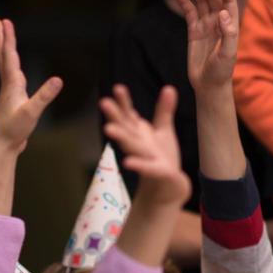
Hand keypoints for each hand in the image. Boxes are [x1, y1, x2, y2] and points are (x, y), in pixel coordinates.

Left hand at [0, 19, 62, 152]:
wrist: (2, 145)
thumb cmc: (14, 130)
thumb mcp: (32, 113)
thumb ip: (44, 96)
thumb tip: (59, 79)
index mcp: (11, 84)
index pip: (9, 55)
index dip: (8, 38)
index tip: (4, 21)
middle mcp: (8, 84)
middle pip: (2, 55)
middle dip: (0, 37)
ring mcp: (8, 91)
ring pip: (4, 64)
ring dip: (4, 48)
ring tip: (3, 37)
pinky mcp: (12, 99)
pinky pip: (10, 75)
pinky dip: (10, 65)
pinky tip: (14, 68)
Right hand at [100, 84, 190, 203]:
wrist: (169, 185)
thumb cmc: (162, 156)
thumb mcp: (164, 130)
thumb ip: (164, 110)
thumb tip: (169, 87)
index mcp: (138, 133)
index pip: (128, 115)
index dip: (123, 102)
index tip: (118, 87)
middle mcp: (137, 144)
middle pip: (124, 128)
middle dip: (114, 116)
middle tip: (103, 102)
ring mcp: (144, 157)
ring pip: (130, 146)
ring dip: (120, 137)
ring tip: (108, 129)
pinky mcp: (155, 172)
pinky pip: (145, 168)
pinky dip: (137, 164)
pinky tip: (127, 163)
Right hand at [173, 0, 238, 91]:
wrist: (209, 85)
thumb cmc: (222, 71)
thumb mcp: (228, 54)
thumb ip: (228, 33)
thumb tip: (222, 13)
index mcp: (230, 24)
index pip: (228, 0)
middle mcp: (219, 22)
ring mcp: (206, 25)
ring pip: (200, 1)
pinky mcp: (194, 31)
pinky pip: (189, 12)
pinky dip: (183, 1)